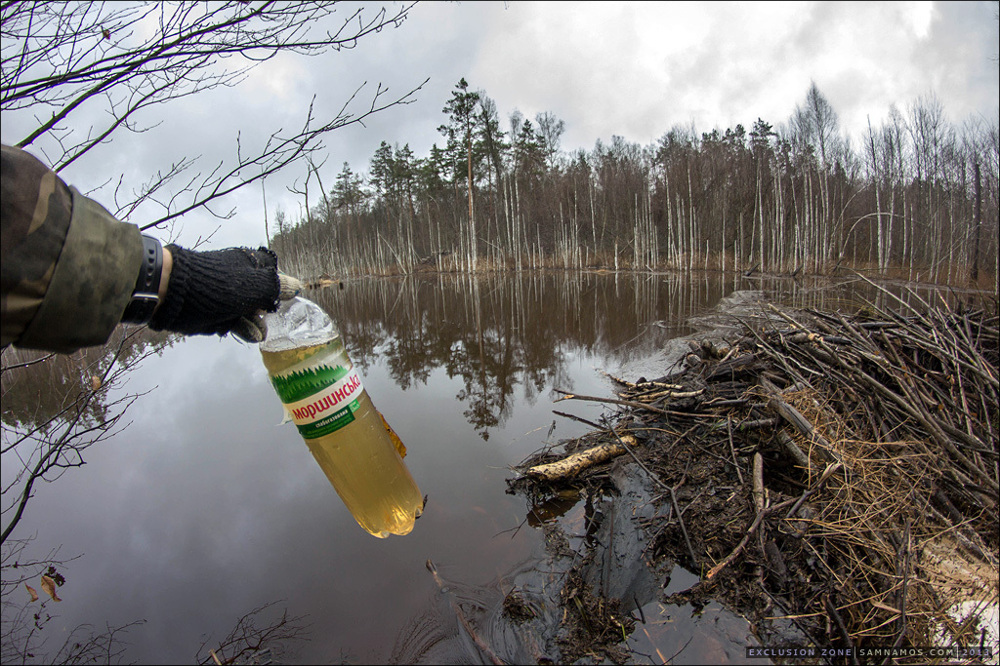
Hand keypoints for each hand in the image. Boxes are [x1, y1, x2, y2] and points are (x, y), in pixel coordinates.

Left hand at [149, 245, 300, 341]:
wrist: (172, 293)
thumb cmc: (218, 286)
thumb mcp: (254, 286)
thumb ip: (277, 287)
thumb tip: (298, 286)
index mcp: (250, 264)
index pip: (274, 273)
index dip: (281, 287)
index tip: (286, 301)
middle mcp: (240, 278)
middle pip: (262, 295)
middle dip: (268, 310)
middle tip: (270, 318)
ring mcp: (226, 296)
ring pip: (248, 311)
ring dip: (256, 322)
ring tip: (259, 333)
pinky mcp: (214, 311)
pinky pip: (234, 320)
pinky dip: (243, 328)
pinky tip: (250, 335)